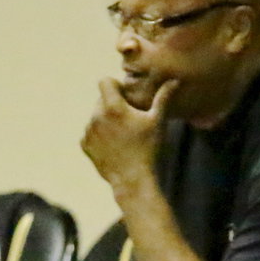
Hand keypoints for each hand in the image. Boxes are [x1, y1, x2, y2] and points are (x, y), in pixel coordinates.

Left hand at [81, 77, 176, 195]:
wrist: (133, 180)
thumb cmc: (148, 150)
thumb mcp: (157, 122)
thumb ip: (163, 98)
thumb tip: (174, 80)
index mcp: (113, 107)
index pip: (105, 81)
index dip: (116, 86)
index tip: (126, 98)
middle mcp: (96, 116)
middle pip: (101, 99)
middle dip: (113, 105)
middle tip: (129, 120)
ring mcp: (89, 131)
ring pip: (95, 116)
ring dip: (106, 120)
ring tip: (123, 136)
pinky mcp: (85, 145)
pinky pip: (90, 132)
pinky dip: (100, 135)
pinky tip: (114, 146)